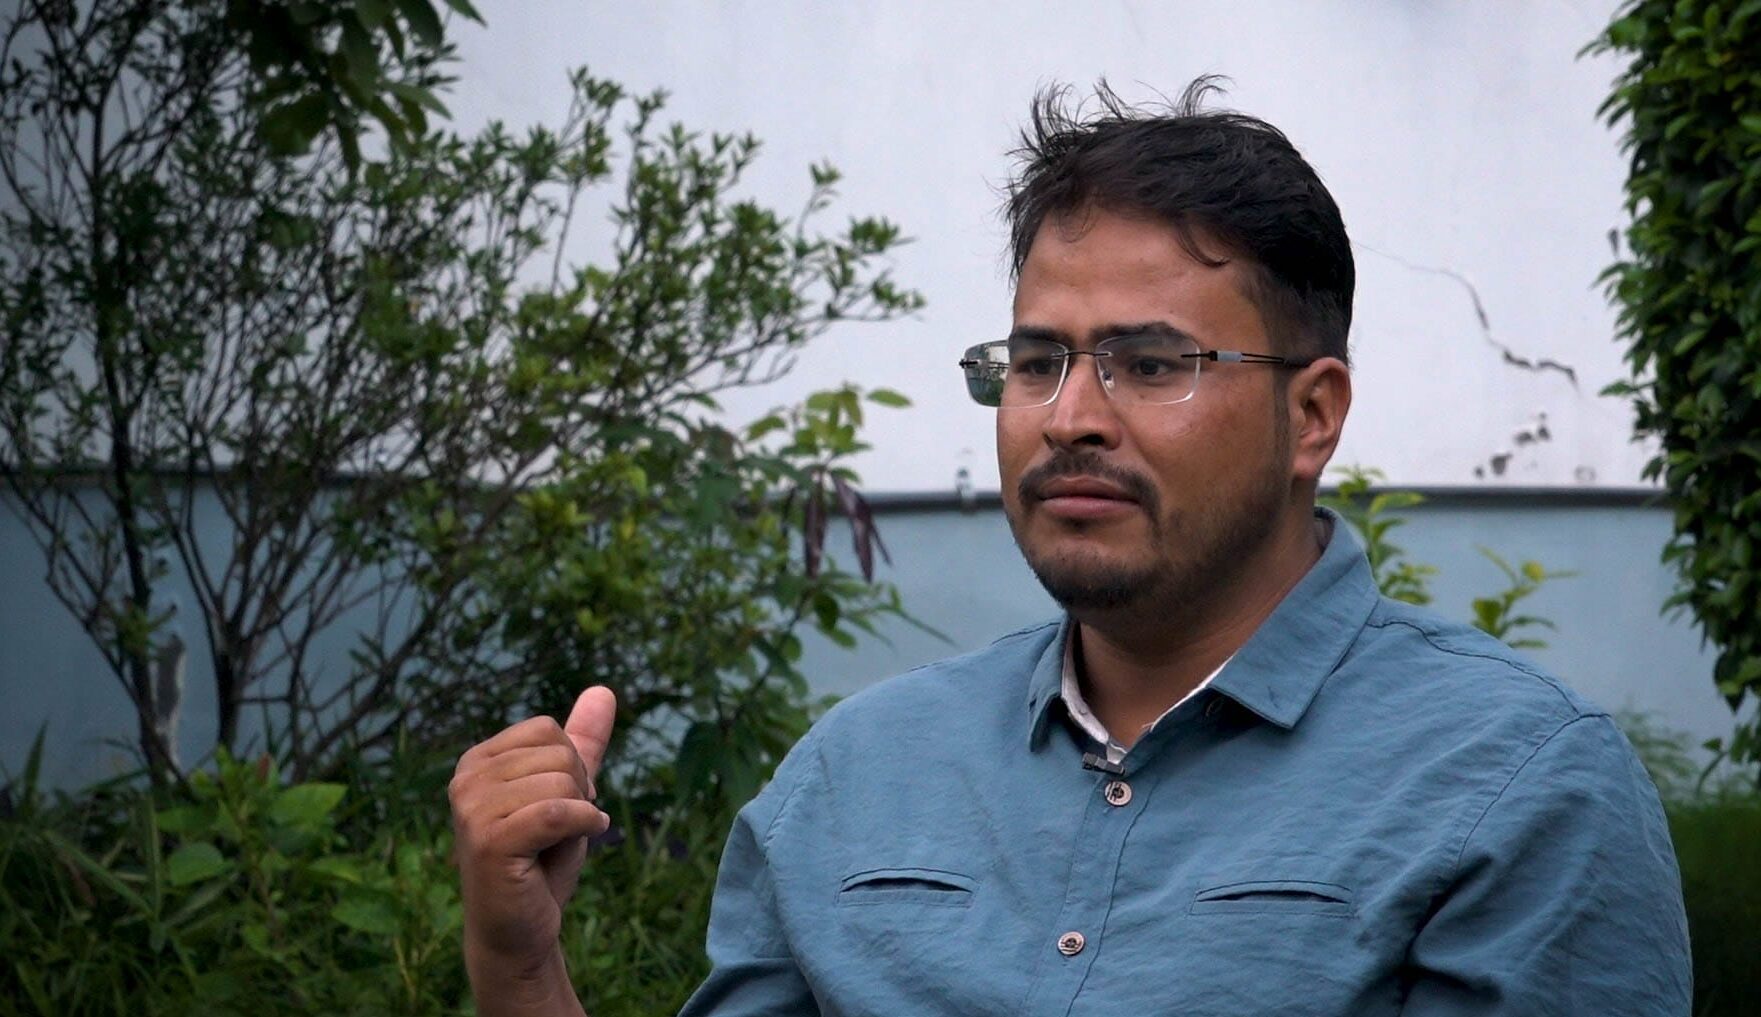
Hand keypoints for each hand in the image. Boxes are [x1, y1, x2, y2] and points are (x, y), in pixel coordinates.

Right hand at [450, 687, 615, 983]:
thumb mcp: (567, 793)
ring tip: (554, 844)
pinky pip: (560, 812)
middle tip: (558, 831)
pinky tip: (576, 845)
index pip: (548, 729)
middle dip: (577, 792)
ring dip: (579, 815)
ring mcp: (471, 809)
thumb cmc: (541, 864)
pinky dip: (584, 827)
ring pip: (562, 782)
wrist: (521, 931)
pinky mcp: (488, 841)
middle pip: (558, 752)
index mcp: (478, 761)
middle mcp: (465, 779)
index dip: (572, 767)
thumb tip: (604, 689)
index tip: (560, 805)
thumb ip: (583, 743)